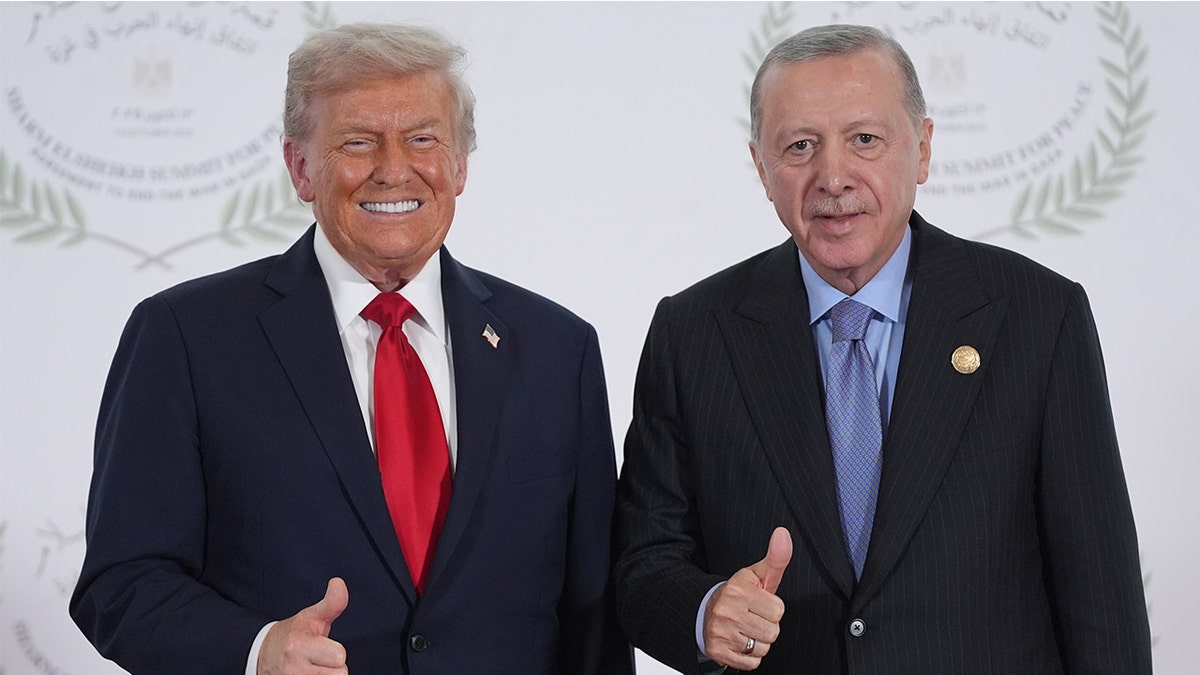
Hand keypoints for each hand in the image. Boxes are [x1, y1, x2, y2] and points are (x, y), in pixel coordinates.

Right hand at [258, 577, 349, 674]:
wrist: (262, 654)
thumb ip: (331, 603)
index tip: (323, 644)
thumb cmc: (292, 634)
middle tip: (319, 658)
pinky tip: (310, 674)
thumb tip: (338, 583)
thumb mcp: (311, 616)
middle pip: (340, 673)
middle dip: (333, 666)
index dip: (336, 650)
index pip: (339, 656)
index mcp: (300, 646)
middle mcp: (294, 668)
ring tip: (315, 667)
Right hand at [703, 527, 791, 670]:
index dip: (772, 608)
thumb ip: (775, 558)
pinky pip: (751, 663)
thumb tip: (783, 534)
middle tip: (752, 617)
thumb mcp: (757, 575)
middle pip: (772, 632)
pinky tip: (739, 641)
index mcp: (738, 590)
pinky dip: (748, 656)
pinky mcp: (718, 651)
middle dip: (766, 626)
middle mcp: (726, 610)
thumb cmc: (740, 594)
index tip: (759, 603)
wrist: (705, 612)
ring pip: (762, 648)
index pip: (778, 610)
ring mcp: (720, 632)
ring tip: (745, 629)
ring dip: (758, 642)